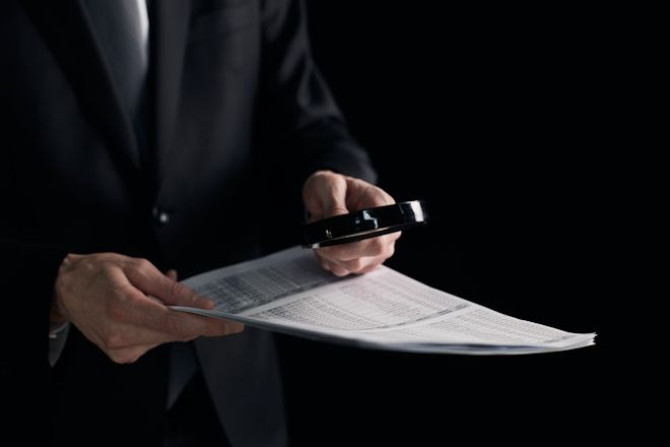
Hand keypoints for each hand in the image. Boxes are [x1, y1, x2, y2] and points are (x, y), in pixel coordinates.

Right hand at [54, 253, 242, 363]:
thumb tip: (201, 305)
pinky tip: (146, 308)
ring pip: (167, 337)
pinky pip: (154, 341)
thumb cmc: (97, 273)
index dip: (209, 325)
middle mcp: (121, 335)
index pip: (177, 324)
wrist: (64, 289)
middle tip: (182, 293)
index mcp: (124, 308)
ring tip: (152, 296)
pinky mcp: (121, 355)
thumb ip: (171, 289)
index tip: (232, 325)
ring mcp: (120, 349)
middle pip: (176, 333)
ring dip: (171, 317)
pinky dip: (158, 325)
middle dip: (189, 315)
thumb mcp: (137, 268)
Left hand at [303, 170, 399, 275]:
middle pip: (367, 258)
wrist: (327, 193)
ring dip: (331, 256)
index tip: (329, 242)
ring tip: (322, 236)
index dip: (354, 247)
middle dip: (337, 252)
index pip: (377, 241)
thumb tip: (337, 227)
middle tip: (320, 238)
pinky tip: (325, 244)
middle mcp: (385, 231)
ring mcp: (376, 248)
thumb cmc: (332, 185)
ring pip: (354, 267)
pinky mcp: (364, 259)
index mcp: (382, 208)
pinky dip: (330, 260)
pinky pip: (345, 270)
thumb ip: (334, 205)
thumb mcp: (329, 185)